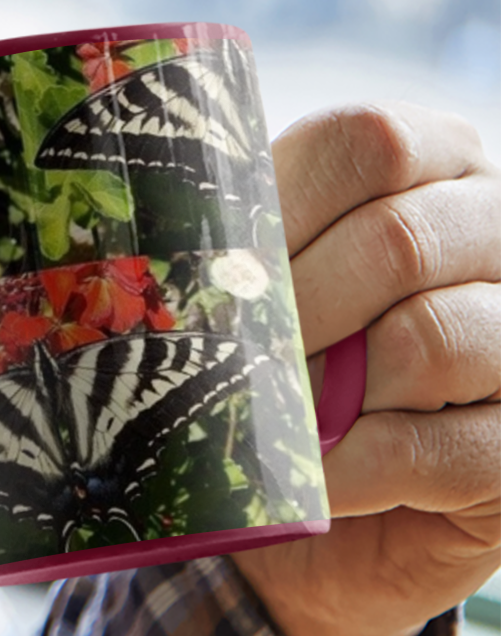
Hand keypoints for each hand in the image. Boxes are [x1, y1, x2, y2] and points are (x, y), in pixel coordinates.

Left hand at [231, 101, 500, 635]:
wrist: (340, 493)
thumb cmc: (299, 355)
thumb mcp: (275, 278)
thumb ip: (248, 240)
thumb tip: (167, 239)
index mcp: (438, 160)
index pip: (368, 142)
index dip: (285, 204)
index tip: (220, 267)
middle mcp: (500, 231)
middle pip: (399, 240)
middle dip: (298, 307)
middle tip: (235, 354)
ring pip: (431, 340)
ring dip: (332, 390)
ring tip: (276, 415)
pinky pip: (446, 450)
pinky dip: (359, 468)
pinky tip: (314, 479)